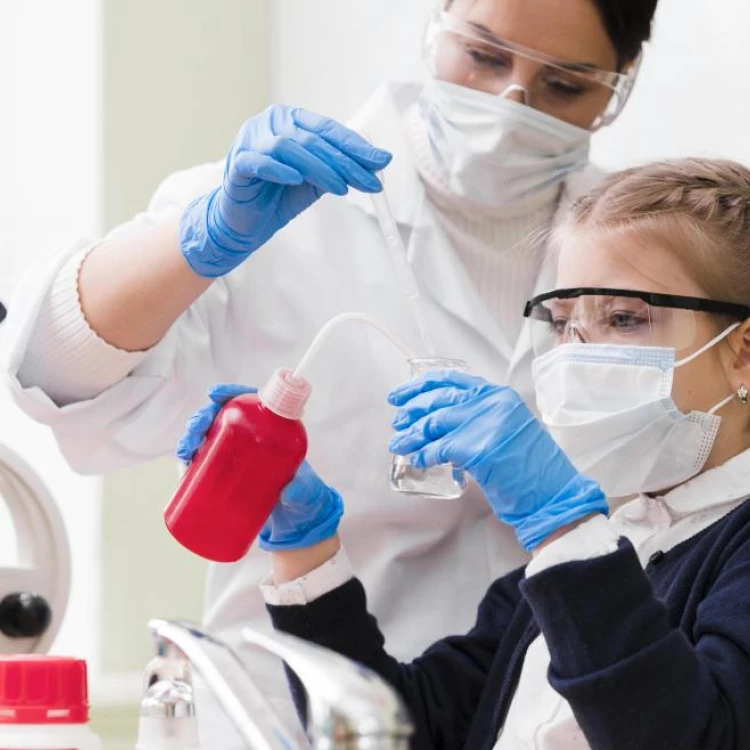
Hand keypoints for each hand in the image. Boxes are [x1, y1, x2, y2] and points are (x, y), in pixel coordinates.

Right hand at [176, 384, 342, 550]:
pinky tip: (183, 466)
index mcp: (276, 433)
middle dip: (203, 417)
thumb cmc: (306, 499)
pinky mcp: (228, 476)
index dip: (232, 394)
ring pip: (210, 437)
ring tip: (185, 451)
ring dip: (192, 437)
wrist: (299, 523)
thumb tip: (289, 491)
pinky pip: (206, 462)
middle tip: (194, 431)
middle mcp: (255, 440)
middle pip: (224, 417)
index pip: (252, 404)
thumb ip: (303, 490)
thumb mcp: (308, 493)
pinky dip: (191, 460)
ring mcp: (240, 457)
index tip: (214, 395)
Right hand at [180, 105, 392, 277]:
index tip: (383, 162)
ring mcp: (251, 140)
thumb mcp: (316, 181)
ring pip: (290, 147)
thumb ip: (340, 169)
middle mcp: (271, 123)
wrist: (244, 222)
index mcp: (292, 121)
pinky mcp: (238, 163)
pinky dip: (280, 170)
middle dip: (346, 161)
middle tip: (370, 181)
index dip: (357, 146)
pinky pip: (260, 162)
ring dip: (320, 168)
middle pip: (314, 139)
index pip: (329, 129)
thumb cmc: (278, 196)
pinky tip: (297, 180)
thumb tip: (377, 164)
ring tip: (341, 188)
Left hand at [388, 371, 606, 550]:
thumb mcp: (507, 429)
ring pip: (434, 423)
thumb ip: (479, 419)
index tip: (403, 394)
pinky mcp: (478, 448)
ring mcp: (485, 424)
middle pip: (439, 399)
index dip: (422, 385)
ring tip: (398, 443)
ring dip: (411, 435)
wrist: (551, 493)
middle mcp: (491, 403)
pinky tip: (417, 460)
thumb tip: (439, 424)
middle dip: (411, 408)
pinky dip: (424, 455)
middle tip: (397, 419)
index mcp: (498, 395)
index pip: (452, 380)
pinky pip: (439, 449)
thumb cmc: (530, 467)